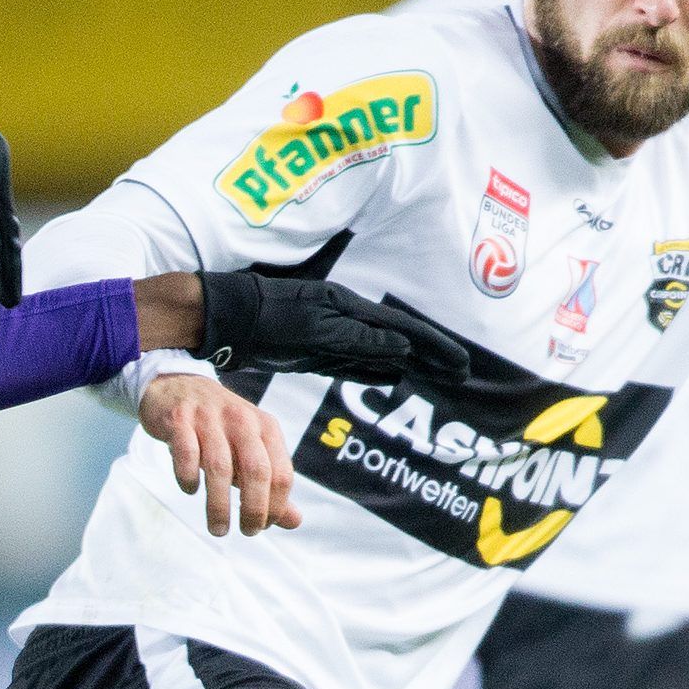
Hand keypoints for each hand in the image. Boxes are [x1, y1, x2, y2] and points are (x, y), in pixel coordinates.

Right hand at [139, 374, 302, 535]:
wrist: (177, 387)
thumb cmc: (219, 429)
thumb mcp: (249, 452)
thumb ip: (270, 486)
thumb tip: (294, 521)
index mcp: (265, 428)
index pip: (281, 473)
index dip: (276, 506)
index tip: (263, 526)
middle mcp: (241, 420)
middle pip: (256, 471)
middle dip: (254, 508)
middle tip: (247, 532)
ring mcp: (209, 418)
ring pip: (220, 467)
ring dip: (219, 505)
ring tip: (218, 529)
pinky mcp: (179, 419)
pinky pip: (186, 453)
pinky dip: (188, 477)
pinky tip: (190, 489)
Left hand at [197, 270, 471, 387]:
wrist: (227, 319)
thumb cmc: (268, 319)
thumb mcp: (317, 330)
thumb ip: (359, 342)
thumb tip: (403, 350)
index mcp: (351, 309)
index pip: (405, 330)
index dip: (436, 349)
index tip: (461, 365)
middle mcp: (347, 320)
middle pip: (400, 341)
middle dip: (432, 357)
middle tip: (461, 374)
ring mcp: (333, 335)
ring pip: (382, 353)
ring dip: (411, 365)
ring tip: (439, 378)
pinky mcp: (315, 351)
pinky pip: (356, 363)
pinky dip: (378, 371)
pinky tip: (394, 379)